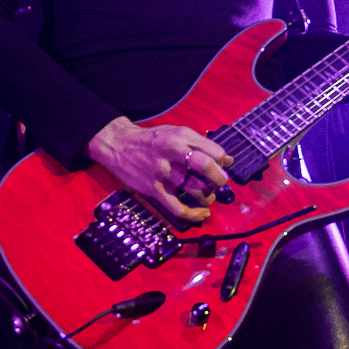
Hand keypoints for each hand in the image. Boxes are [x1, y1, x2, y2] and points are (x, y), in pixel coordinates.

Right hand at [86, 116, 232, 222]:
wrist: (120, 145)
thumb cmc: (154, 140)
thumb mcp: (177, 134)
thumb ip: (202, 145)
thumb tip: (228, 160)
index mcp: (181, 136)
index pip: (212, 150)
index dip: (223, 161)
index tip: (223, 166)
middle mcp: (172, 152)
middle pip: (205, 166)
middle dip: (219, 178)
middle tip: (221, 183)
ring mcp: (163, 172)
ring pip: (195, 188)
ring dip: (208, 196)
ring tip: (208, 196)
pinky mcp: (154, 189)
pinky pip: (178, 207)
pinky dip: (194, 214)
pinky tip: (202, 214)